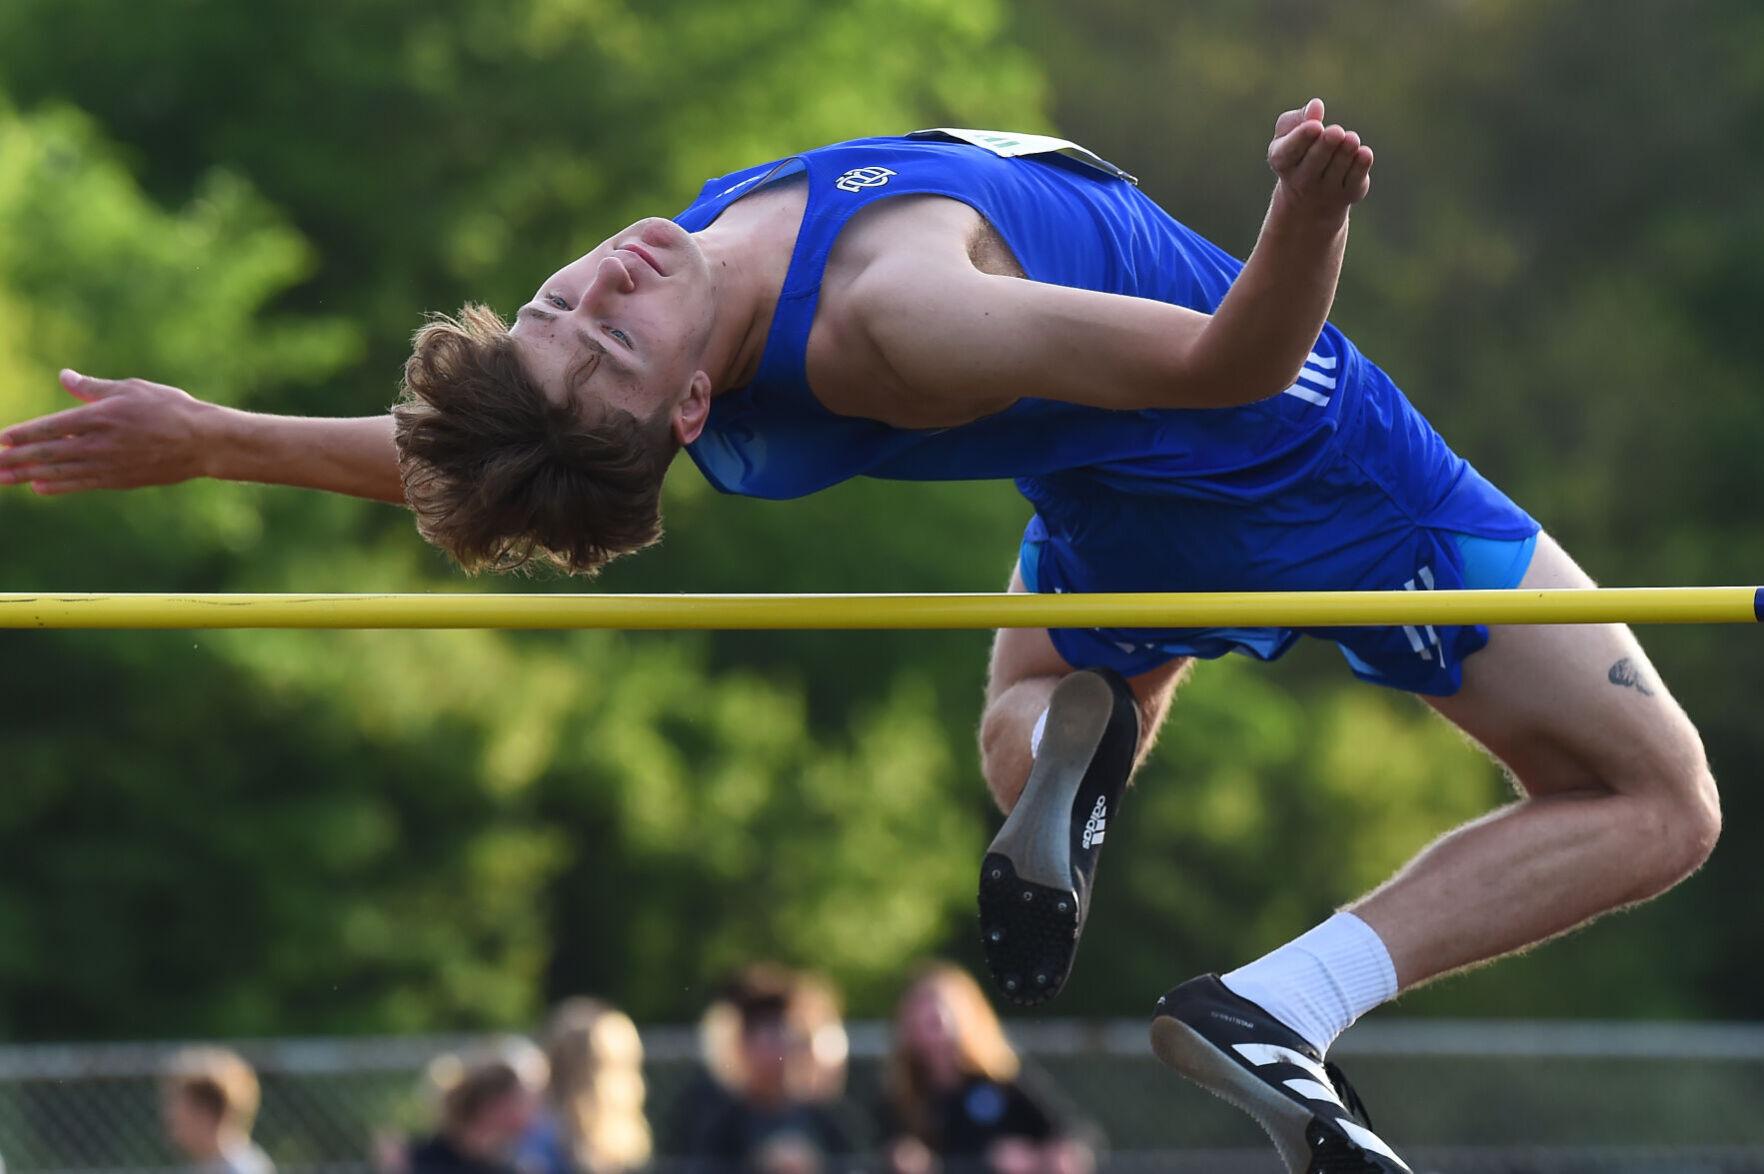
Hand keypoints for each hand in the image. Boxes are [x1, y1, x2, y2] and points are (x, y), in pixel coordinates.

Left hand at [0, 369, 216, 493]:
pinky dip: (58, 486)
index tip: (0, 439)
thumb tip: (63, 377)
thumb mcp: (131, 389)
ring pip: (59, 471)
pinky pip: (81, 483)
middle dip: (14, 459)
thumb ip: (93, 387)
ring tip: (2, 479)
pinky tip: (38, 487)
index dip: (23, 434)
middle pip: (47, 453)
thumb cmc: (170, 408)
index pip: (51, 427)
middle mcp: (99, 443)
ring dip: (26, 475)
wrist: (204, 443)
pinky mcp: (119, 479)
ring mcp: (108, 464)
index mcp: (100, 416)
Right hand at [1267, 98, 1374, 216]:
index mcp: (1282, 161)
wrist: (1308, 199)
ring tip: (1351, 139)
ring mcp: (1326, 190)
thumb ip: (1298, 118)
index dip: (1302, 137)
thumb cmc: (1299, 154)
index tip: (1315, 126)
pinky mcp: (1349, 193)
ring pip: (1338, 167)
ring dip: (1346, 151)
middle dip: (1326, 145)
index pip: (1289, 151)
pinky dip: (1361, 164)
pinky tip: (1364, 154)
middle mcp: (1302, 180)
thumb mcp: (1288, 134)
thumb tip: (1316, 106)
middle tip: (1336, 132)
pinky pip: (1356, 178)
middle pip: (1315, 161)